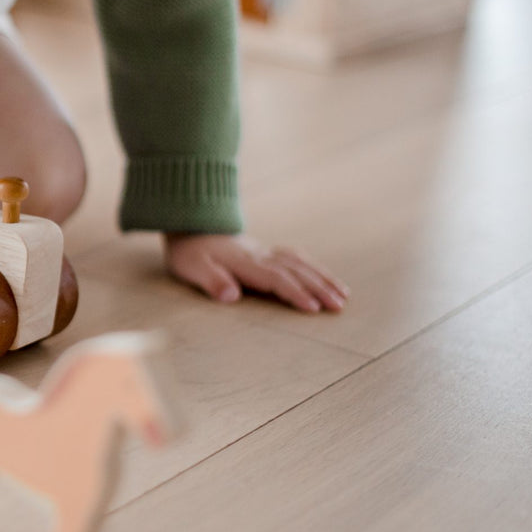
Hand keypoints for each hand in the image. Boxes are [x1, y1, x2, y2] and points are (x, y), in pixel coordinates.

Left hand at [163, 232, 348, 312]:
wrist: (188, 222)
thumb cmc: (188, 251)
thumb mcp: (191, 267)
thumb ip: (212, 280)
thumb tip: (232, 296)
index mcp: (244, 262)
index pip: (276, 278)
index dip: (295, 293)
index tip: (314, 308)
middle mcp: (259, 255)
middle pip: (296, 271)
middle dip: (320, 288)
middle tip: (340, 306)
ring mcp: (264, 251)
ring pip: (300, 263)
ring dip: (322, 277)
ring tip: (343, 294)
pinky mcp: (264, 251)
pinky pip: (295, 257)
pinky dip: (313, 267)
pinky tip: (322, 275)